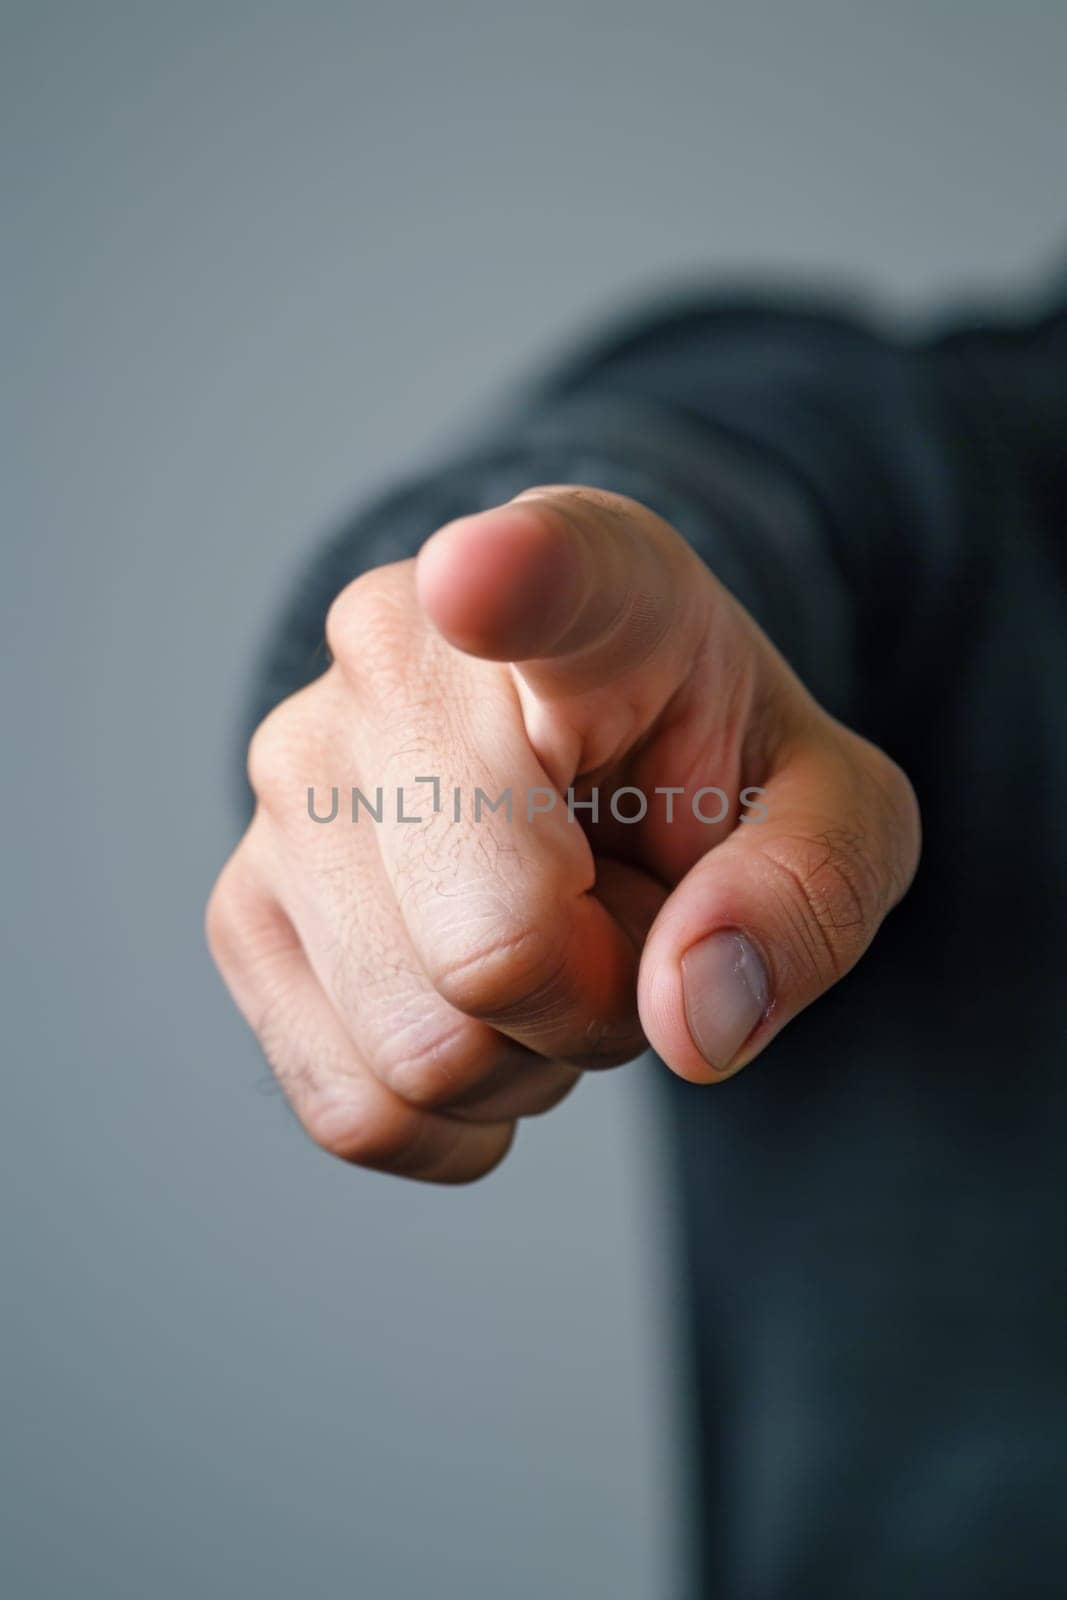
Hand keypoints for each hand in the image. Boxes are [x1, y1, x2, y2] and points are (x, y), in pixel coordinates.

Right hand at [206, 487, 919, 1181]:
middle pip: (496, 950)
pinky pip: (355, 1111)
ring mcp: (289, 780)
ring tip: (549, 943)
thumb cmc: (702, 768)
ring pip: (422, 1051)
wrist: (586, 769)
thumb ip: (805, 892)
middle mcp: (391, 656)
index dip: (510, 583)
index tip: (484, 576)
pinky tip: (479, 1008)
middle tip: (620, 915)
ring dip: (525, 1054)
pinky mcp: (240, 906)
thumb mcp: (831, 814)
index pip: (534, 576)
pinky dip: (451, 1112)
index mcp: (582, 585)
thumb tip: (688, 1016)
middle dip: (598, 999)